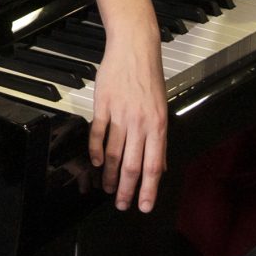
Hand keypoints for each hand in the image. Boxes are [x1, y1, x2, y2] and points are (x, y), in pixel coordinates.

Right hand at [88, 27, 168, 211]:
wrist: (134, 49)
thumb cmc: (149, 78)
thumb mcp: (162, 110)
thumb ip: (159, 140)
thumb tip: (160, 166)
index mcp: (158, 126)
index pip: (154, 166)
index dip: (149, 189)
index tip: (144, 206)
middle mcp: (140, 123)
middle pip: (132, 165)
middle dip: (126, 189)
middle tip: (120, 204)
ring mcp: (120, 114)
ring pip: (112, 153)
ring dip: (108, 174)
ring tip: (105, 187)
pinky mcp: (103, 105)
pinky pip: (97, 133)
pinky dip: (94, 150)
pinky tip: (93, 161)